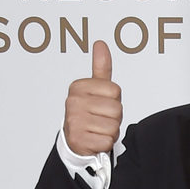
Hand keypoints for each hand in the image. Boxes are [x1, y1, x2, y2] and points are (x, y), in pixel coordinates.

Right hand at [63, 40, 122, 155]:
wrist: (74, 141)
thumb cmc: (88, 114)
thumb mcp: (94, 90)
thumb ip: (101, 68)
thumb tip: (100, 44)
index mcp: (78, 87)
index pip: (115, 90)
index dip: (114, 100)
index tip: (102, 105)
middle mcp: (74, 102)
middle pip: (116, 109)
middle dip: (113, 118)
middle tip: (101, 120)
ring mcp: (75, 121)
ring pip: (113, 126)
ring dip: (110, 132)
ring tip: (98, 130)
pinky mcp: (79, 140)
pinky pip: (107, 141)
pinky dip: (104, 144)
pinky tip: (95, 140)